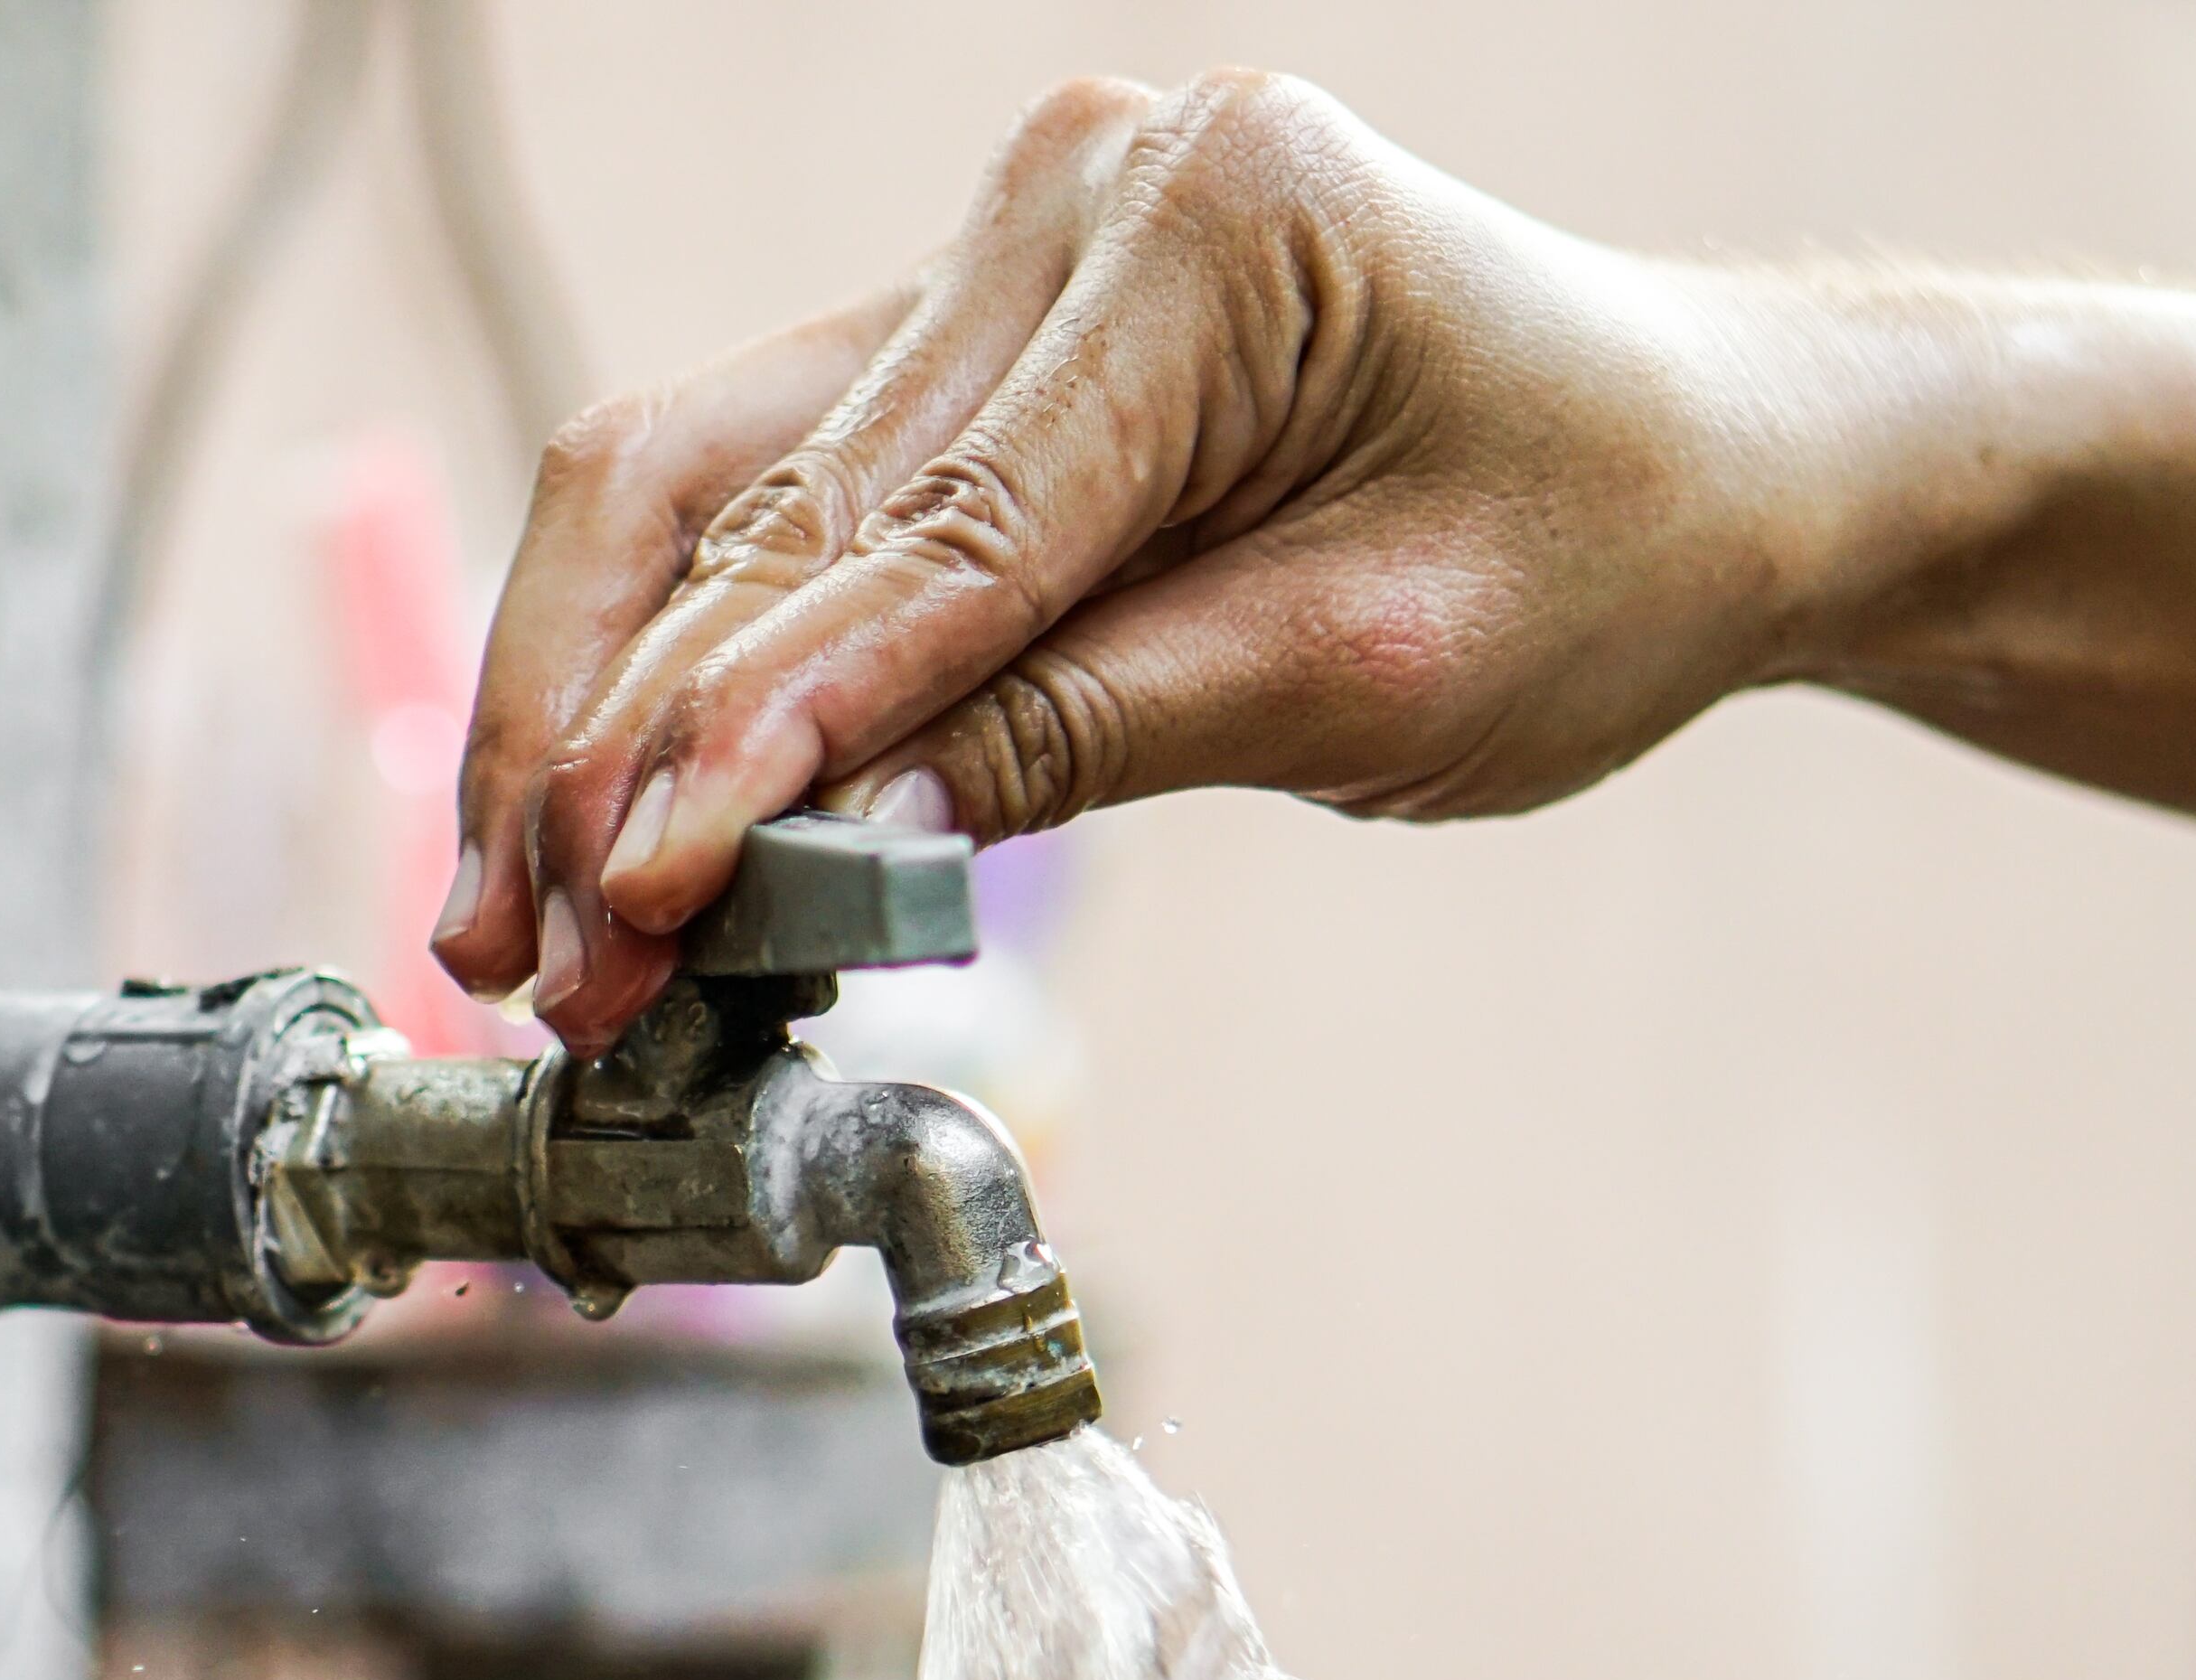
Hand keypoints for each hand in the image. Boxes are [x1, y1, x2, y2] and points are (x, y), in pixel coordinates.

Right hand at [428, 71, 1843, 1046]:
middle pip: (763, 498)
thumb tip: (834, 831)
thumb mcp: (1371, 670)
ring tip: (504, 920)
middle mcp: (1067, 196)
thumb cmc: (1589, 550)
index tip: (643, 893)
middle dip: (629, 757)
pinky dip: (659, 661)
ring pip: (700, 485)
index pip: (940, 530)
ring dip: (584, 710)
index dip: (769, 733)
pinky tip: (579, 811)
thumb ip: (1091, 731)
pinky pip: (753, 489)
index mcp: (1210, 228)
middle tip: (536, 968)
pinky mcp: (950, 335)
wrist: (1691, 465)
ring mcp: (993, 247)